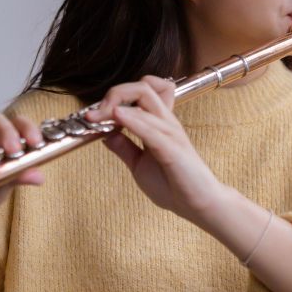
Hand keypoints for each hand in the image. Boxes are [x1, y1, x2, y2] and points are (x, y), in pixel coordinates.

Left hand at [84, 75, 227, 223]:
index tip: (93, 117)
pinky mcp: (172, 149)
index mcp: (159, 124)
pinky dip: (131, 120)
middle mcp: (166, 122)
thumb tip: (105, 134)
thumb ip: (124, 147)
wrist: (197, 205)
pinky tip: (116, 117)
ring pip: (145, 98)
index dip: (115, 97)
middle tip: (95, 114)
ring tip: (96, 118)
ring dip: (115, 104)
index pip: (143, 90)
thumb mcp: (139, 164)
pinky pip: (150, 128)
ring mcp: (171, 133)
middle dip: (114, 93)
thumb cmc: (174, 185)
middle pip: (143, 86)